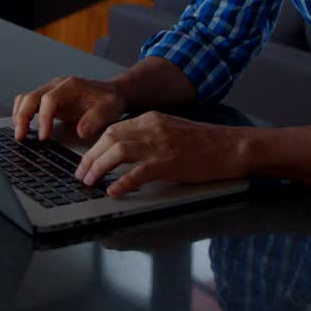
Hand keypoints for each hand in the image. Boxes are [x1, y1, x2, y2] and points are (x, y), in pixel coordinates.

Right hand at [11, 76, 125, 141]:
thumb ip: (96, 119)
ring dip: (19, 116)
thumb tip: (80, 131)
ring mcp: (50, 91)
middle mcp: (57, 86)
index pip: (49, 99)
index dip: (43, 118)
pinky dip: (22, 115)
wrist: (111, 93)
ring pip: (25, 99)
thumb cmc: (110, 101)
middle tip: (21, 137)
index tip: (43, 136)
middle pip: (31, 97)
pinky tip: (23, 128)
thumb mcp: (110, 109)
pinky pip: (28, 104)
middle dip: (23, 117)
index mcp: (71, 86)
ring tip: (19, 135)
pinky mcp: (48, 99)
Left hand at [75, 112, 245, 197]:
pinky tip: (113, 192)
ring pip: (119, 152)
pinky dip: (122, 183)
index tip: (85, 161)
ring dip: (99, 168)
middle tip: (81, 174)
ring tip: (90, 182)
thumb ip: (148, 135)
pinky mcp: (169, 163)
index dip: (95, 146)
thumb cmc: (203, 142)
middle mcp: (152, 127)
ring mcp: (160, 145)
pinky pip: (138, 173)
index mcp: (151, 118)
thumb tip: (123, 150)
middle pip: (110, 138)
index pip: (113, 129)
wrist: (230, 146)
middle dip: (90, 157)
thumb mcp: (171, 129)